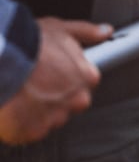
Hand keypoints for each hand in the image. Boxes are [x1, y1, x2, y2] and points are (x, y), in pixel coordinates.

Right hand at [0, 17, 112, 144]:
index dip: (65, 79)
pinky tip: (12, 108)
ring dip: (36, 112)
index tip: (51, 75)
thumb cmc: (28, 44)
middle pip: (69, 104)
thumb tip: (104, 32)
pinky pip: (28, 132)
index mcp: (86, 77)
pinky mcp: (33, 132)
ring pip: (49, 120)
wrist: (1, 60)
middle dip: (54, 98)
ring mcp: (56, 118)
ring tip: (20, 95)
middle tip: (33, 85)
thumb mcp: (60, 29)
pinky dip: (19, 124)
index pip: (83, 85)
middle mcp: (76, 100)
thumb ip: (86, 32)